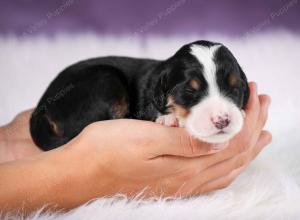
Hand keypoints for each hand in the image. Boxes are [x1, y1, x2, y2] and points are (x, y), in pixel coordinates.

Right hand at [68, 82, 270, 197]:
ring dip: (247, 148)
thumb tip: (222, 141)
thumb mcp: (146, 139)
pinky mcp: (170, 185)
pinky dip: (228, 167)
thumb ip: (186, 144)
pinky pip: (211, 180)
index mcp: (184, 166)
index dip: (247, 116)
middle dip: (254, 128)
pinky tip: (231, 162)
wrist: (79, 173)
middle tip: (263, 103)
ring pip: (227, 168)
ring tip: (261, 134)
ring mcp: (179, 186)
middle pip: (234, 154)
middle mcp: (187, 180)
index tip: (253, 92)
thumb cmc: (107, 149)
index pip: (231, 140)